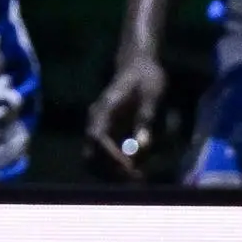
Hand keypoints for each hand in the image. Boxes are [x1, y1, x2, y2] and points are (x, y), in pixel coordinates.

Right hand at [85, 55, 168, 178]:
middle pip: (90, 153)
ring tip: (136, 177)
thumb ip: (146, 119)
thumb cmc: (146, 77)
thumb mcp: (151, 94)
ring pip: (94, 159)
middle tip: (135, 178)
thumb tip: (142, 146)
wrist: (138, 64)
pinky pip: (103, 155)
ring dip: (111, 172)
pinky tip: (135, 169)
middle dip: (110, 170)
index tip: (129, 168)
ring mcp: (99, 127)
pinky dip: (115, 166)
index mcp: (104, 108)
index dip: (110, 155)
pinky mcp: (106, 133)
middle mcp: (96, 120)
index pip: (97, 137)